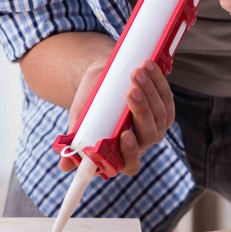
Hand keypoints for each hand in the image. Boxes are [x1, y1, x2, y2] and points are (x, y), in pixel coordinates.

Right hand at [59, 59, 174, 175]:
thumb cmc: (89, 107)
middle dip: (142, 111)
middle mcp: (142, 143)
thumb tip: (64, 165)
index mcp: (121, 154)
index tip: (124, 134)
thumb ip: (75, 142)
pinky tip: (147, 66)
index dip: (130, 152)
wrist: (100, 81)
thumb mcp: (79, 122)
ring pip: (160, 113)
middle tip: (130, 91)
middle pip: (149, 134)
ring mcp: (156, 124)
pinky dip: (158, 80)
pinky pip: (166, 96)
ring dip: (150, 91)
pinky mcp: (165, 105)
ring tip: (136, 72)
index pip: (131, 164)